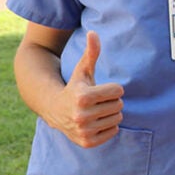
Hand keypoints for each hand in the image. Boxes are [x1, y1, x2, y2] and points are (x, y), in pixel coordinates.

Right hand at [52, 31, 124, 147]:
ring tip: (95, 110)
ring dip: (110, 113)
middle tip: (96, 101)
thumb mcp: (83, 69)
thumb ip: (91, 52)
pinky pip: (113, 131)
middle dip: (111, 101)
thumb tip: (93, 32)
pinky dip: (108, 126)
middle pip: (118, 105)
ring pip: (118, 118)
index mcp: (82, 96)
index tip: (99, 89)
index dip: (112, 88)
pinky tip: (95, 121)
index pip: (118, 91)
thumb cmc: (75, 86)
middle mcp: (81, 115)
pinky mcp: (87, 142)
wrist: (56, 110)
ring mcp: (83, 131)